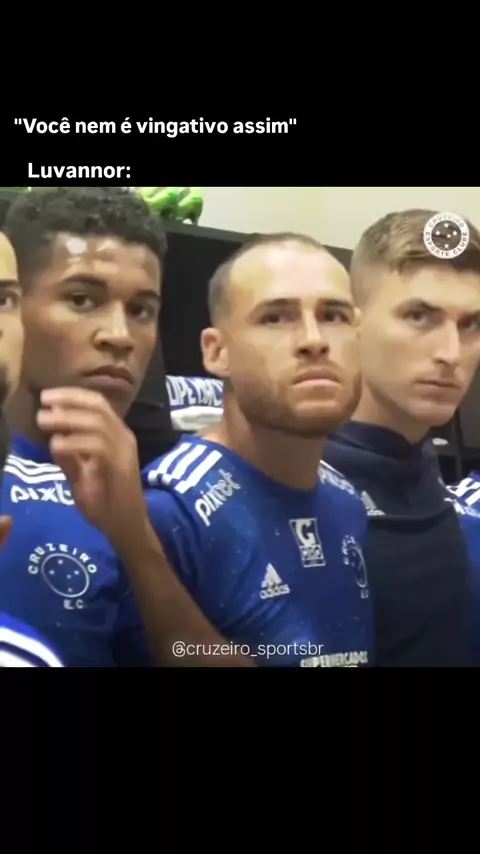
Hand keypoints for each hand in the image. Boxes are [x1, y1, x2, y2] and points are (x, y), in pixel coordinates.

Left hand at [37, 387, 149, 552]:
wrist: (127, 526)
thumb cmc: (106, 502)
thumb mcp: (82, 475)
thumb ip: (70, 457)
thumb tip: (54, 437)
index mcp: (116, 435)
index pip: (97, 404)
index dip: (72, 396)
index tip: (48, 397)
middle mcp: (123, 437)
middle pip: (98, 406)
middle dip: (68, 401)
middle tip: (44, 403)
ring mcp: (125, 450)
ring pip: (97, 423)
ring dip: (67, 418)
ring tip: (45, 421)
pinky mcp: (122, 466)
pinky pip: (98, 446)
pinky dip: (74, 442)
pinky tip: (57, 444)